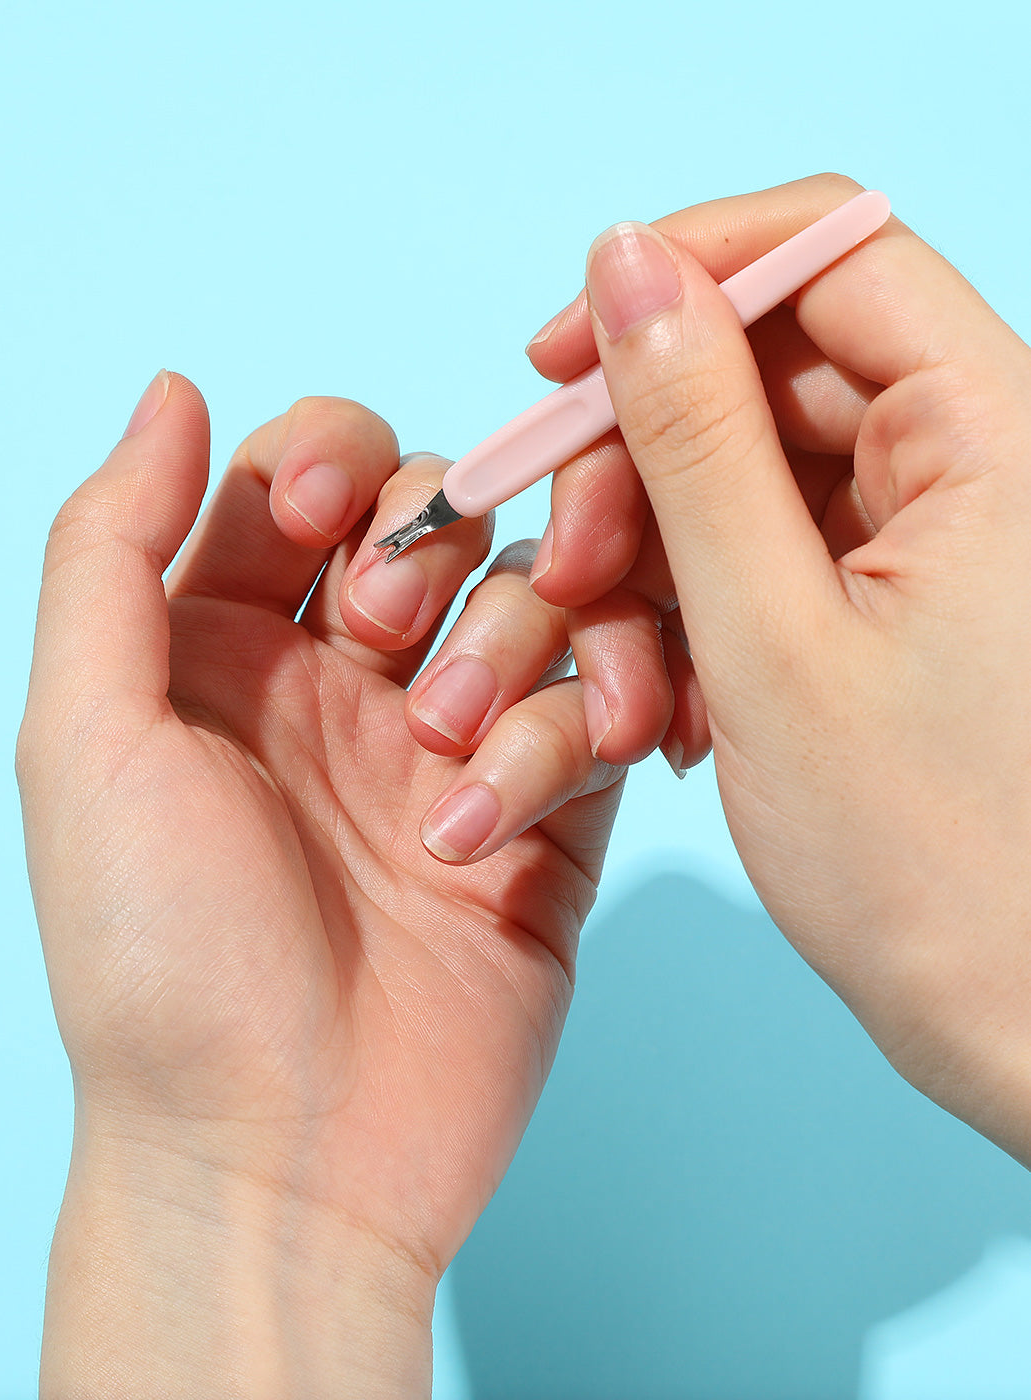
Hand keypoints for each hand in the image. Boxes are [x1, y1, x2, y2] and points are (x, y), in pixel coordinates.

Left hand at [17, 377, 623, 1395]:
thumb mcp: (85, 739)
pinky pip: (599, 706)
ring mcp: (454, 745)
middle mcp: (347, 683)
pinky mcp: (547, 817)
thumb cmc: (161, 962)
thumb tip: (173, 391)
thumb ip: (112, 550)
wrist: (280, 1160)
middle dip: (432, 547)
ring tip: (453, 753)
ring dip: (513, 640)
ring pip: (538, 595)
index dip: (334, 458)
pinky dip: (576, 725)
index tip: (327, 519)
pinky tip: (508, 813)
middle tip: (390, 648)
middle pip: (442, 515)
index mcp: (230, 648)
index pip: (309, 473)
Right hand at [532, 172, 1030, 1167]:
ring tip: (633, 692)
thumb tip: (627, 267)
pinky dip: (699, 616)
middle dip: (641, 464)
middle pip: (770, 373)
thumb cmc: (936, 866)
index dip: (681, 278)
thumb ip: (691, 438)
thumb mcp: (771, 635)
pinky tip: (676, 710)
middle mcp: (977, 461)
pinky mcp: (897, 603)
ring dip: (656, 563)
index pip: (829, 251)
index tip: (556, 357)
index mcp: (995, 433)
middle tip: (570, 573)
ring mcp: (934, 537)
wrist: (1020, 1030)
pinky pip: (770, 556)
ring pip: (751, 476)